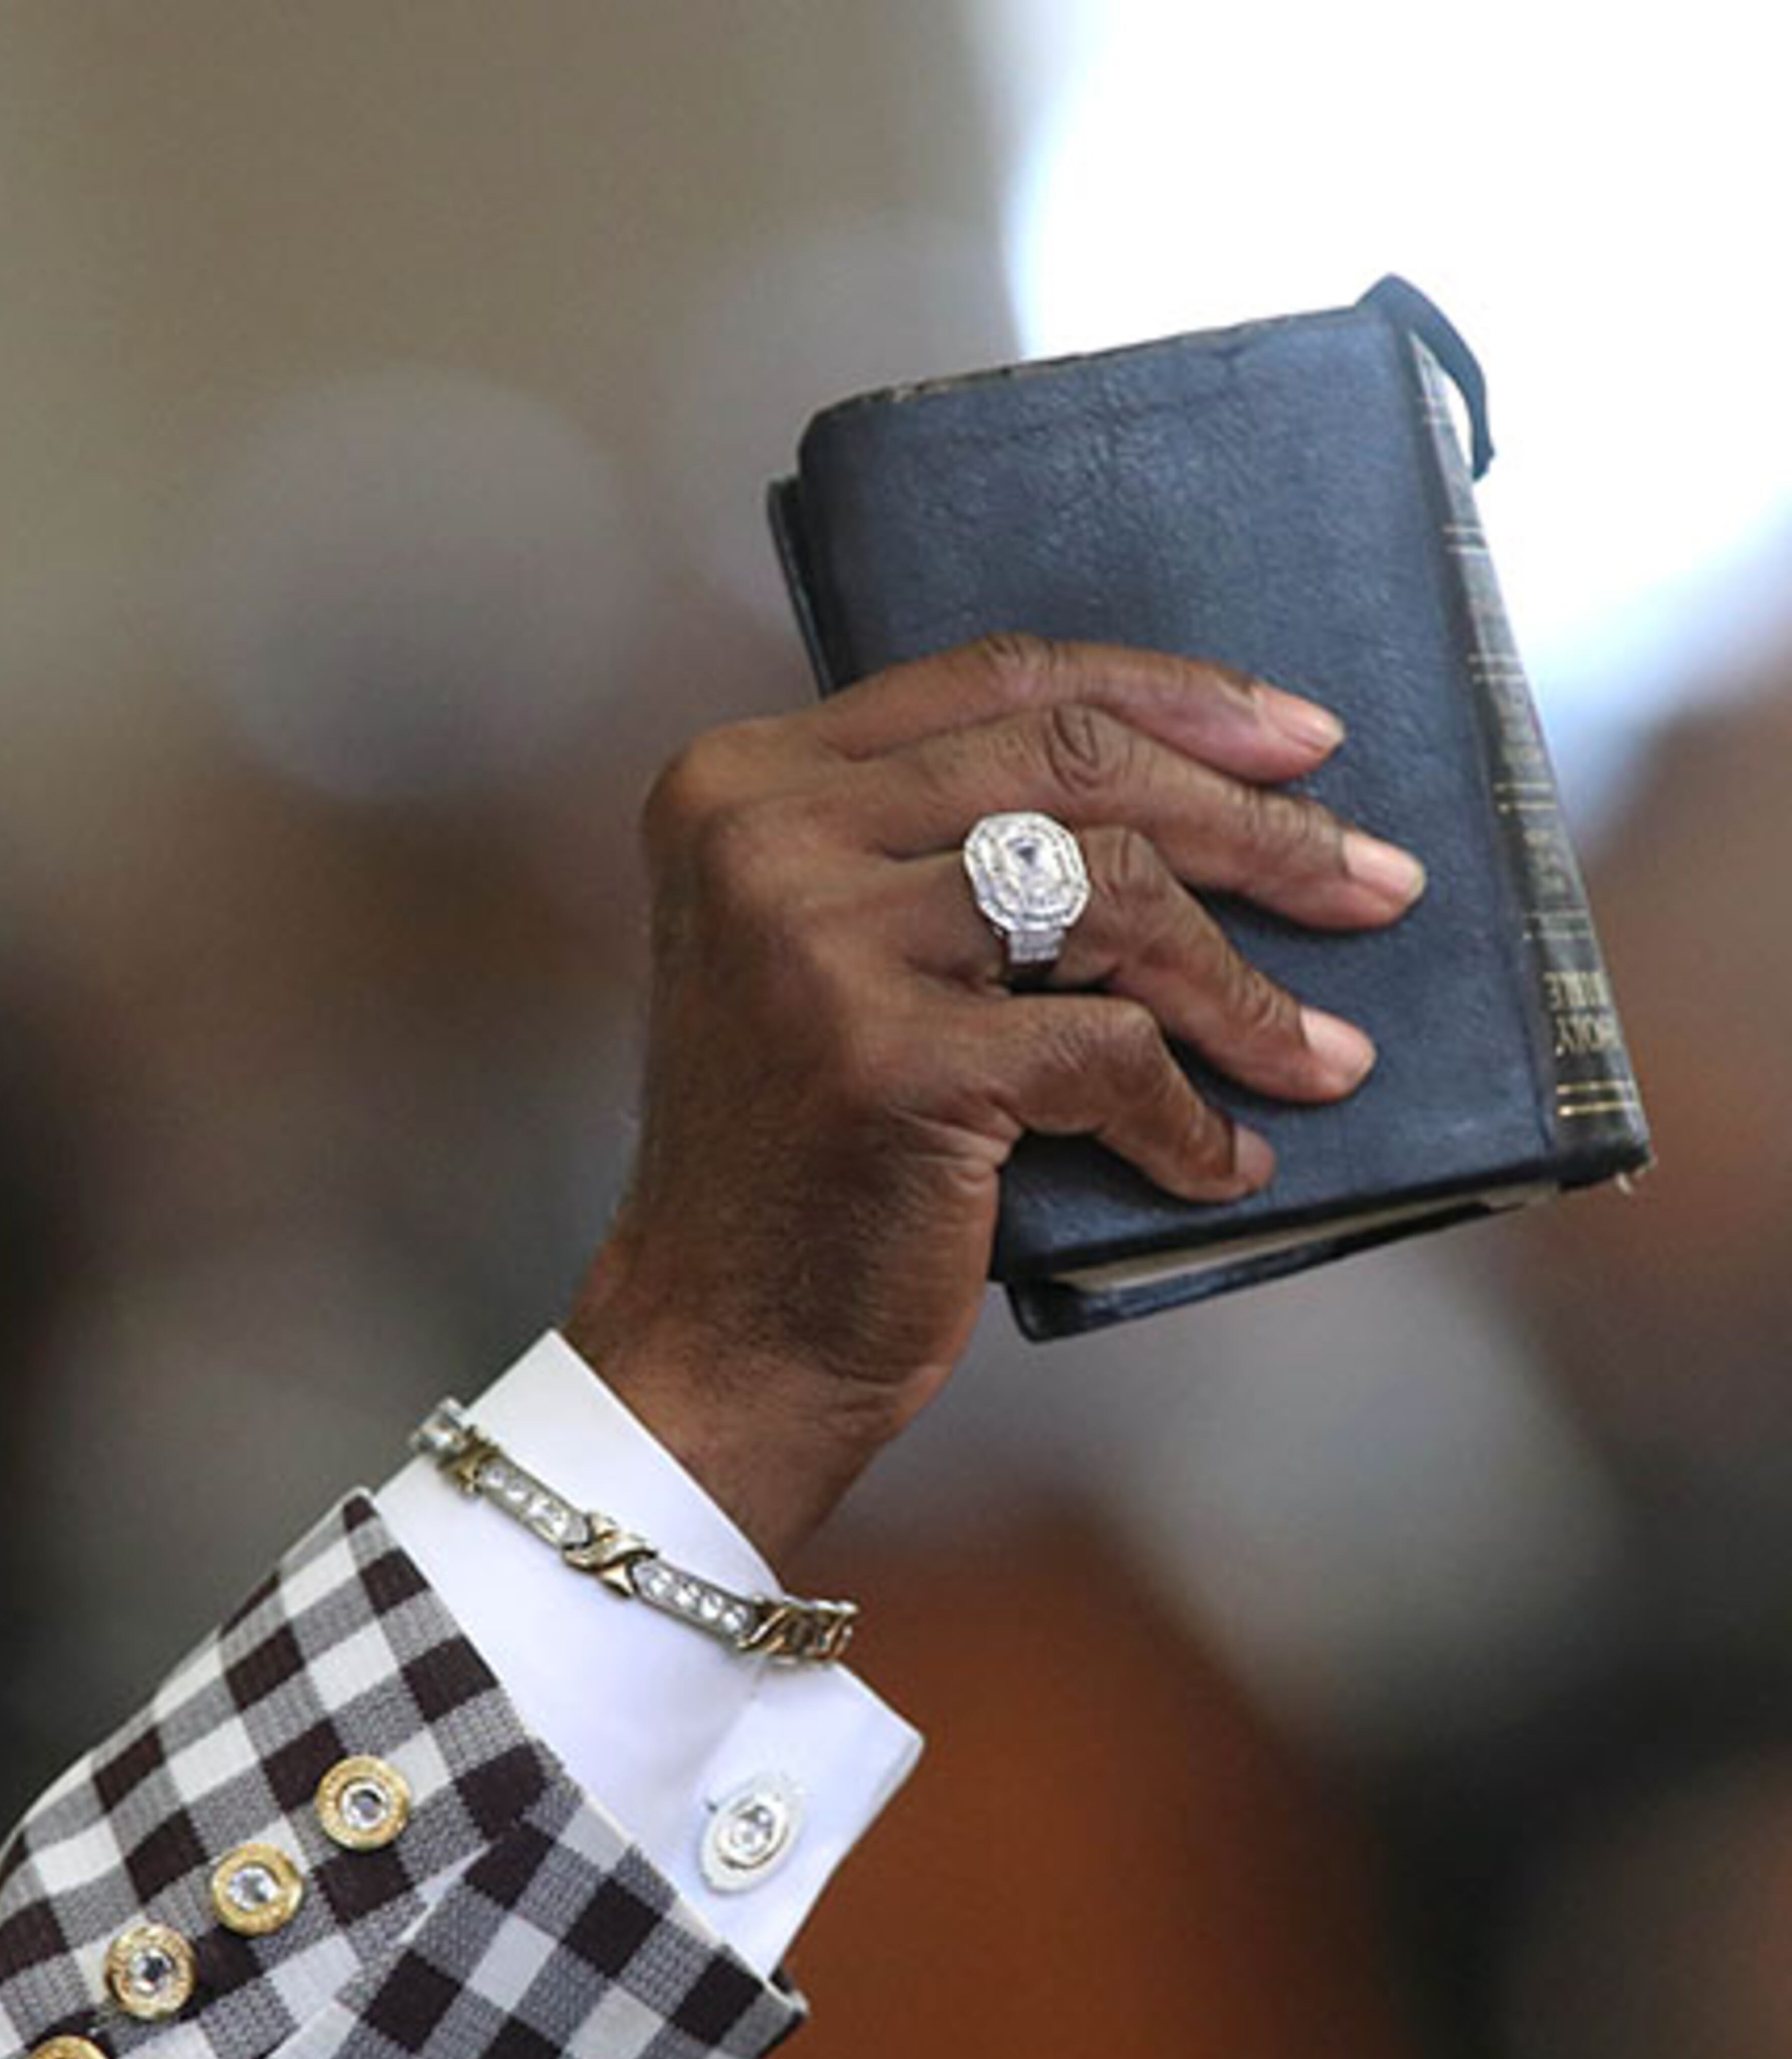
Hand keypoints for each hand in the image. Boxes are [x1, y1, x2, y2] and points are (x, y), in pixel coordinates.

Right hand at [566, 633, 1423, 1566]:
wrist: (724, 1340)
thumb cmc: (806, 1157)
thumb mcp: (833, 952)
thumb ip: (939, 849)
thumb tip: (1186, 795)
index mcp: (748, 782)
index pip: (998, 678)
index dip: (1172, 698)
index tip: (1298, 741)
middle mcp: (764, 835)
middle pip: (1073, 763)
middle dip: (1256, 825)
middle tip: (1373, 882)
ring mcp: (815, 940)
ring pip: (1110, 893)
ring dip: (1244, 985)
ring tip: (1318, 1051)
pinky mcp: (885, 1058)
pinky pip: (1105, 1050)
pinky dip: (1186, 1116)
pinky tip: (1218, 1162)